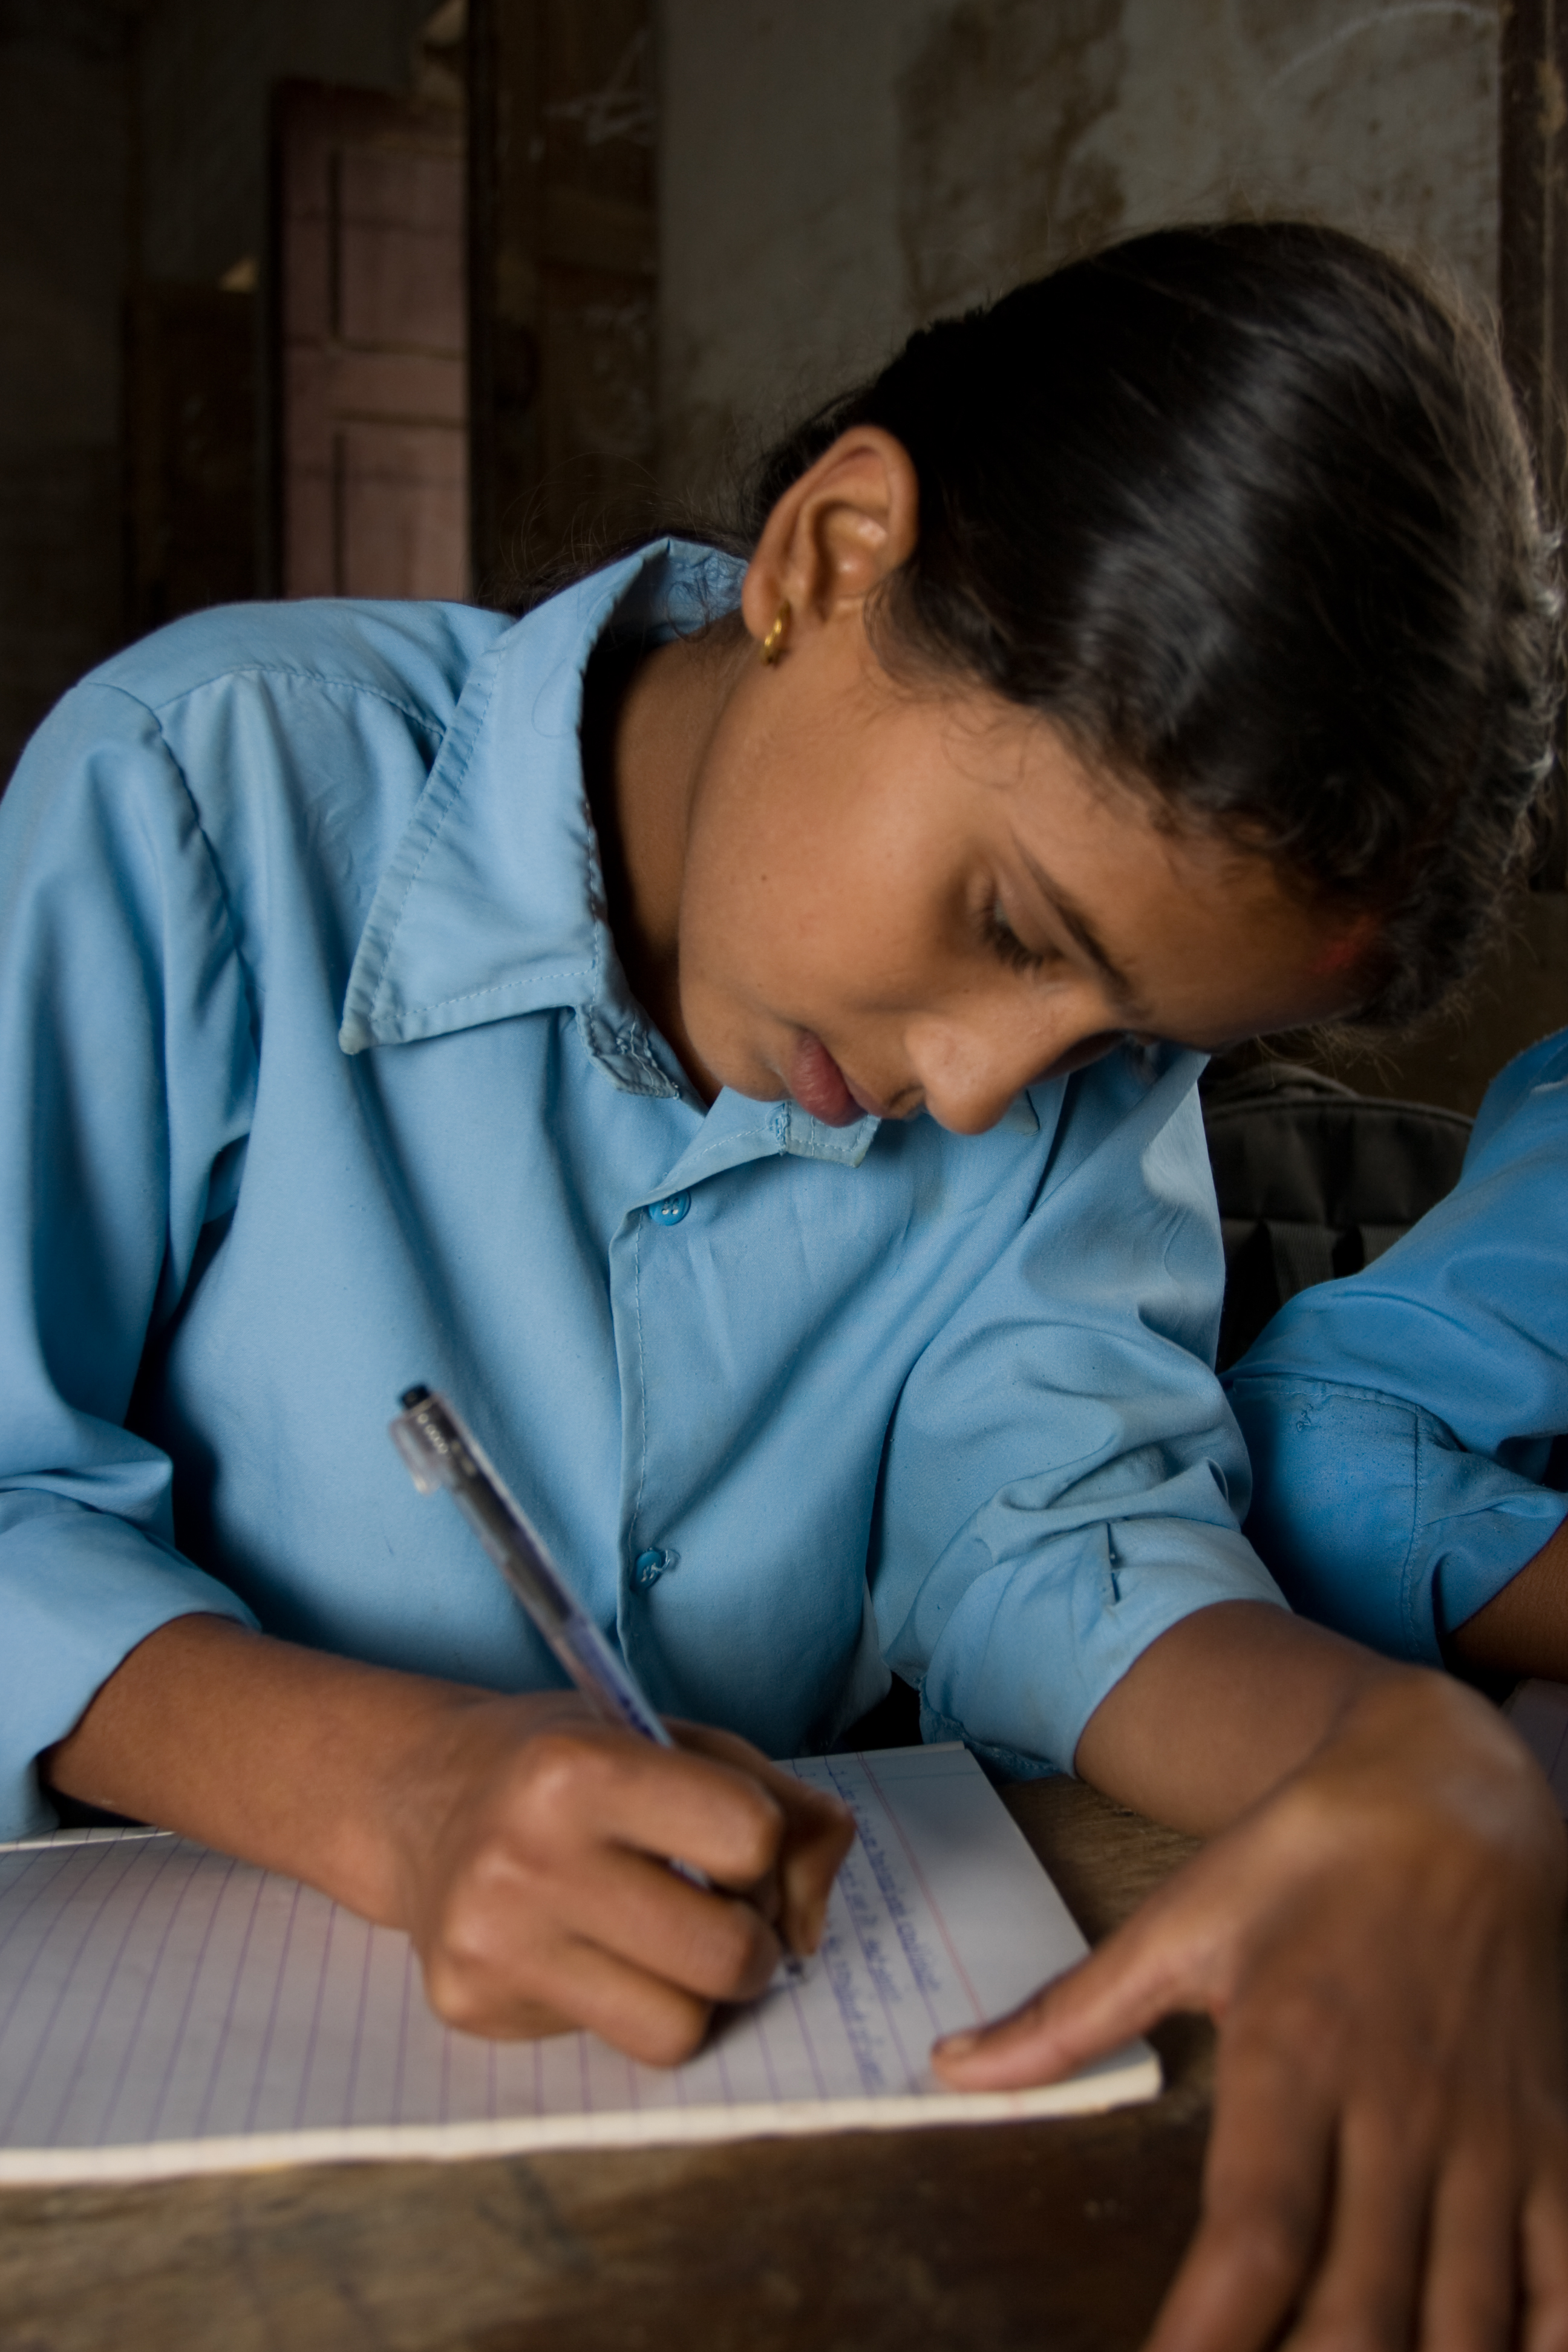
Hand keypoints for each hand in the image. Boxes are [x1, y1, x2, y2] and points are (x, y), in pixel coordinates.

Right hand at [383, 1694, 853, 2063]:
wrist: (421, 1794)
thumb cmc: (571, 1762)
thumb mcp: (681, 1741)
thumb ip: (785, 1810)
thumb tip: (809, 1931)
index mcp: (579, 1768)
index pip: (751, 1838)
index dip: (761, 1845)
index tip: (727, 1839)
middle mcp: (526, 1858)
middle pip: (727, 1955)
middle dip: (749, 1941)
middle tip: (714, 1910)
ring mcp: (494, 1943)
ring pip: (678, 2029)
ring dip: (696, 1993)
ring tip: (661, 1940)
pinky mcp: (474, 2005)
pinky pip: (610, 2044)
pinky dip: (624, 2004)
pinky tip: (585, 1950)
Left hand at [934, 1675, 1567, 2350]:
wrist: (1457, 1788)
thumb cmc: (1308, 1857)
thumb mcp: (1181, 1920)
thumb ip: (1069, 2014)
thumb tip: (948, 2067)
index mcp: (1294, 2056)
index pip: (1254, 2234)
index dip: (1208, 2338)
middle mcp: (1400, 2109)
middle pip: (1360, 2307)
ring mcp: (1491, 2135)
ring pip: (1467, 2318)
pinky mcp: (1557, 2139)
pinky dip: (1537, 2345)